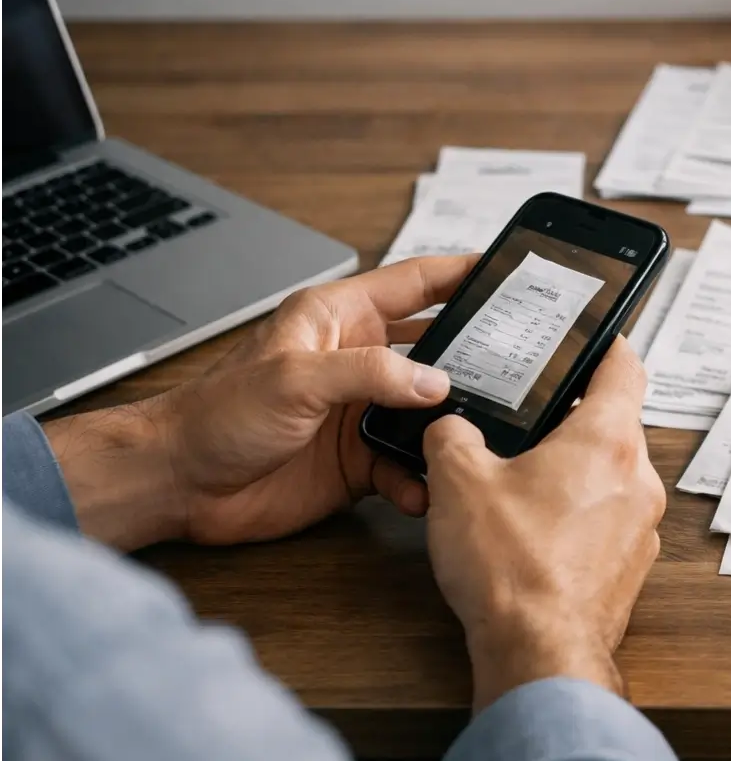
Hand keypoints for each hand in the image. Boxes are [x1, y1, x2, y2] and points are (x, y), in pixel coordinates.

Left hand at [45, 255, 477, 549]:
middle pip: (436, 349)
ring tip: (479, 437)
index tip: (508, 271)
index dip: (461, 273)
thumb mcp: (295, 378)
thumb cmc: (217, 413)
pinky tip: (426, 489)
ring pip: (427, 411)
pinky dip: (420, 478)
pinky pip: (406, 464)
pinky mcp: (357, 458)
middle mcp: (357, 359)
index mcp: (340, 318)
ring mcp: (359, 410)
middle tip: (522, 366)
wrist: (178, 483)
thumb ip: (371, 373)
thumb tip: (436, 383)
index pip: (416, 283)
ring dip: (450, 427)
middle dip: (476, 359)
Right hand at [421, 336, 663, 708]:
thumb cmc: (511, 569)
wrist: (538, 653)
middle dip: (572, 418)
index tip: (593, 337)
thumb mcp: (458, 483)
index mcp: (607, 440)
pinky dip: (578, 515)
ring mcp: (640, 526)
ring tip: (523, 478)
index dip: (607, 345)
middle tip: (532, 415)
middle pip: (614, 423)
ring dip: (573, 471)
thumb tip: (449, 427)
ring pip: (610, 475)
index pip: (625, 367)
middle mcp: (637, 478)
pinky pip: (607, 521)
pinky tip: (534, 530)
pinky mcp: (630, 566)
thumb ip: (451, 436)